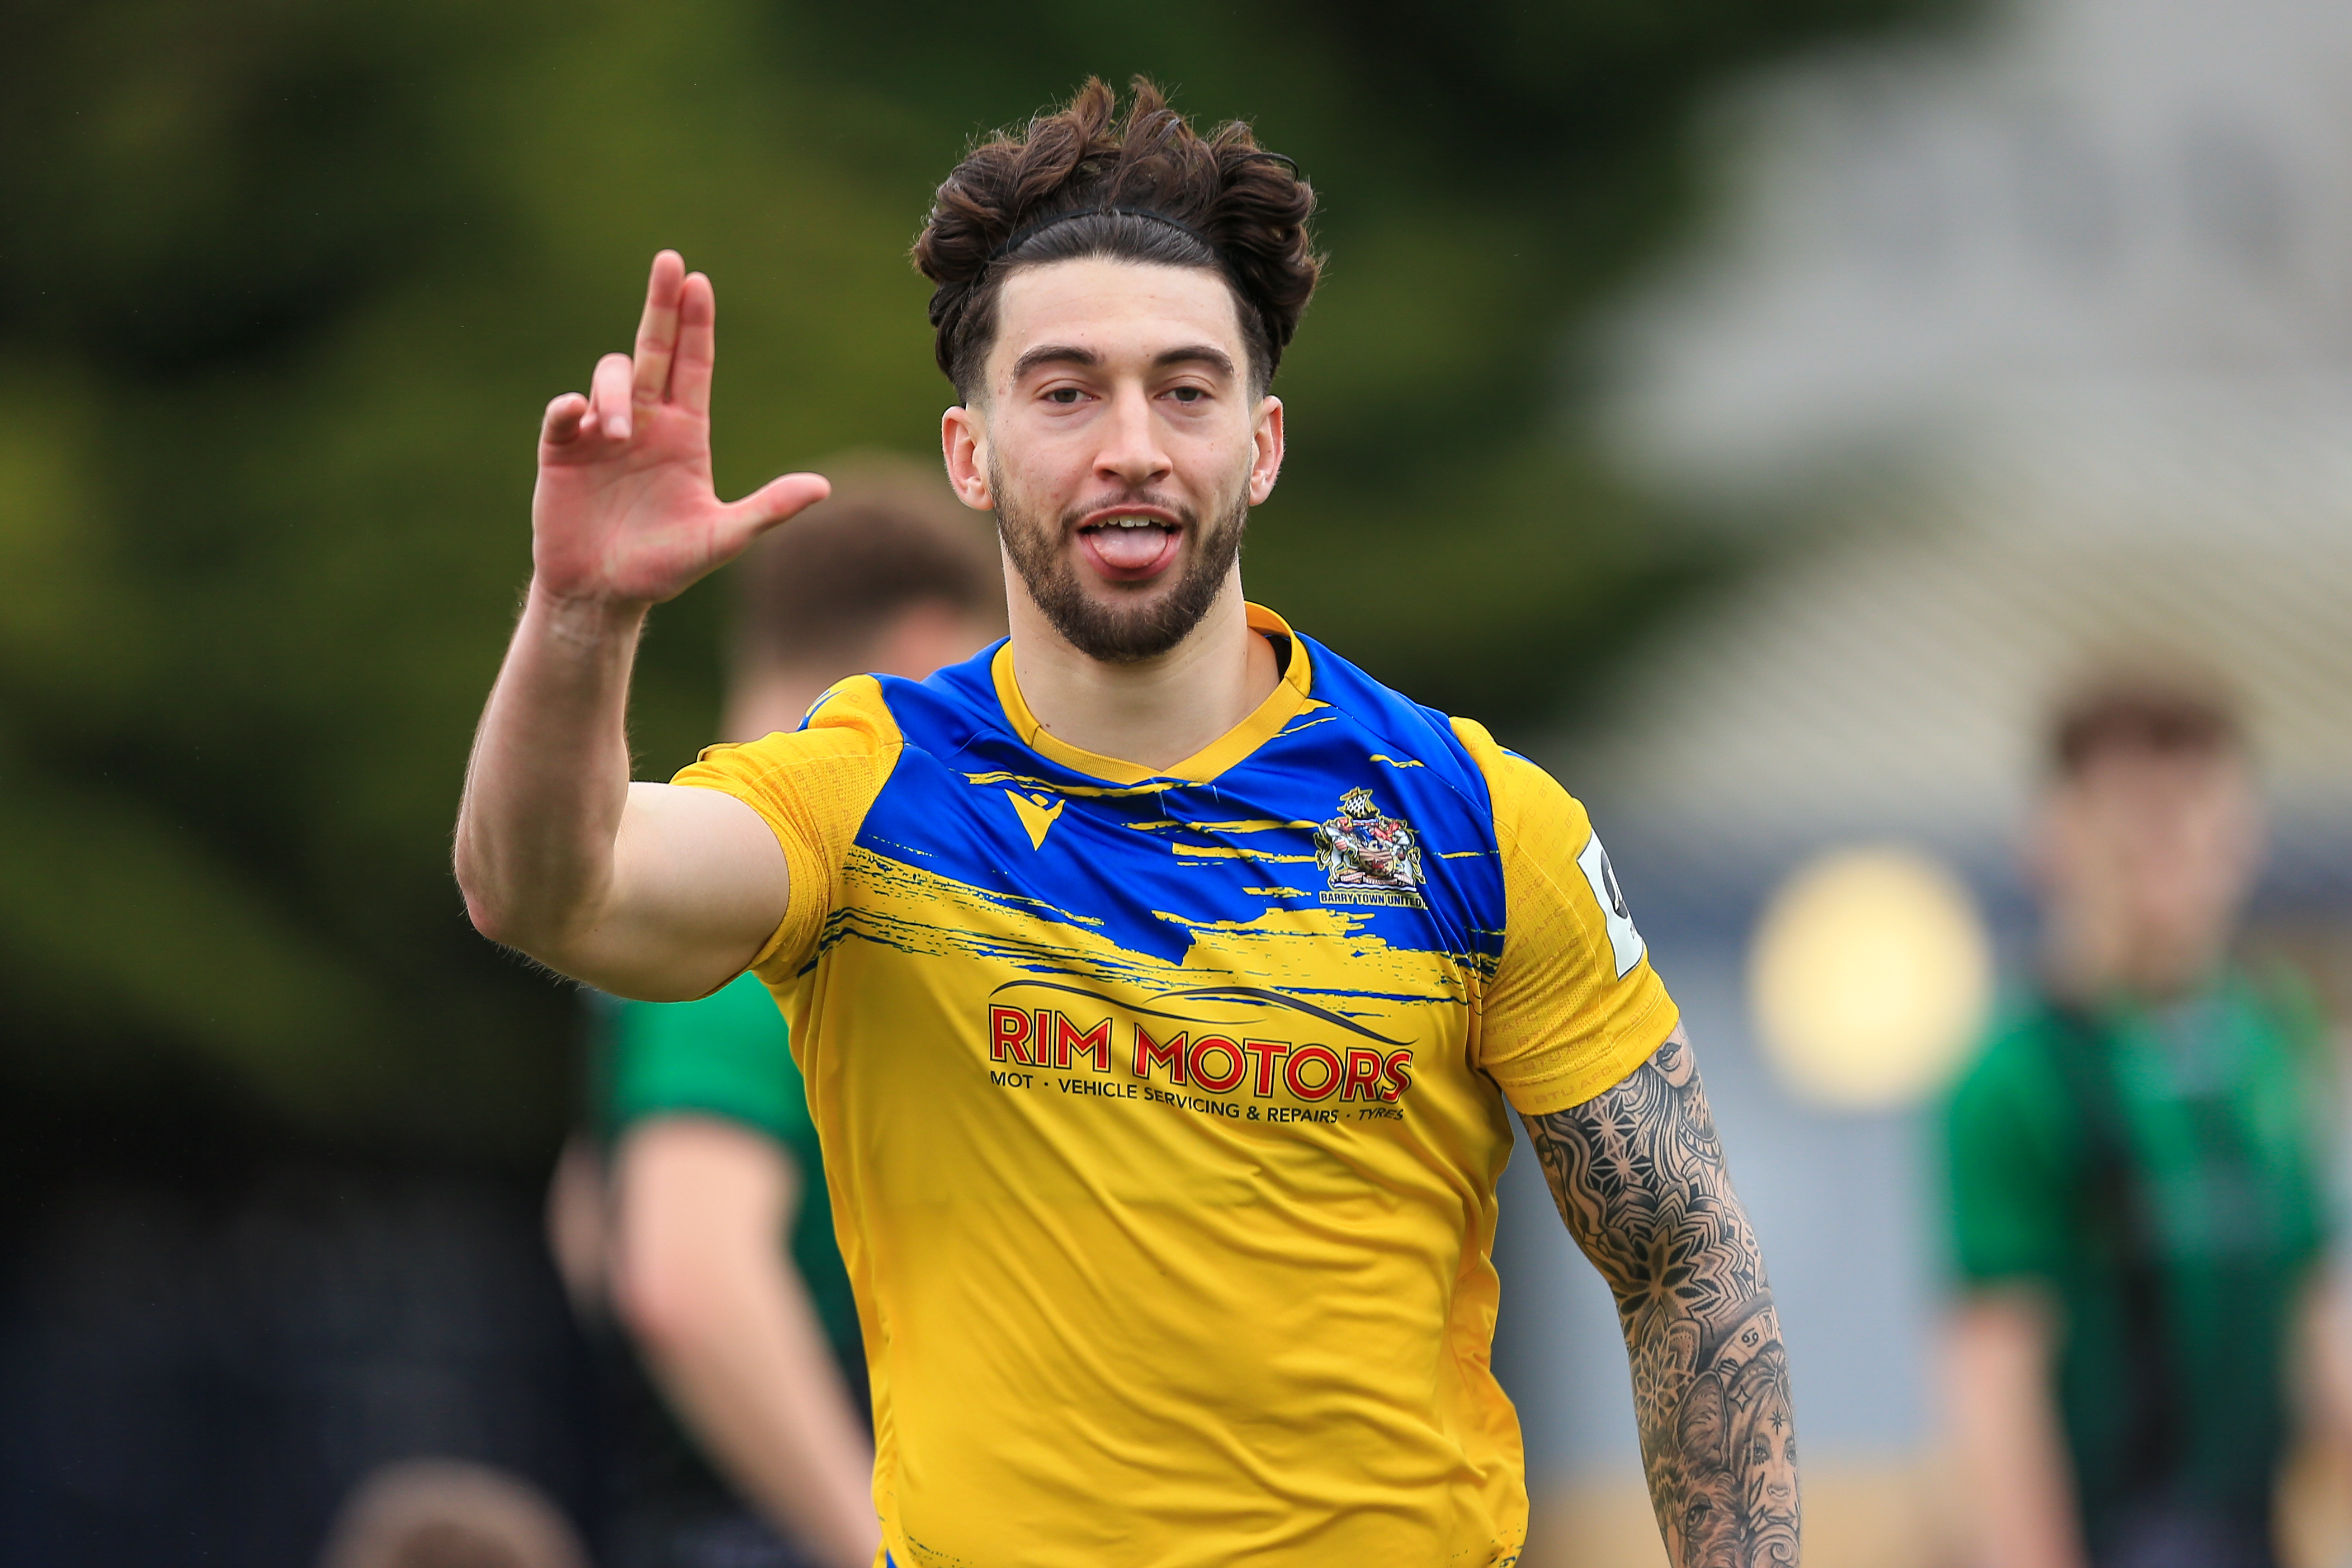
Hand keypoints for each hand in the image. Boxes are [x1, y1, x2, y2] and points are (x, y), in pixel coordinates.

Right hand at [532, 251, 827, 607]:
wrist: (603, 593)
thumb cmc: (664, 566)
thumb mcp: (722, 537)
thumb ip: (767, 510)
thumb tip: (822, 489)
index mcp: (684, 433)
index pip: (692, 365)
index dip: (695, 324)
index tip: (698, 282)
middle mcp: (645, 422)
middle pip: (653, 348)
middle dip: (661, 304)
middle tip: (670, 261)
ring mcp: (600, 433)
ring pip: (610, 378)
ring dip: (615, 394)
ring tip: (616, 436)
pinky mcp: (562, 451)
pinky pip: (563, 412)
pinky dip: (569, 407)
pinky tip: (577, 415)